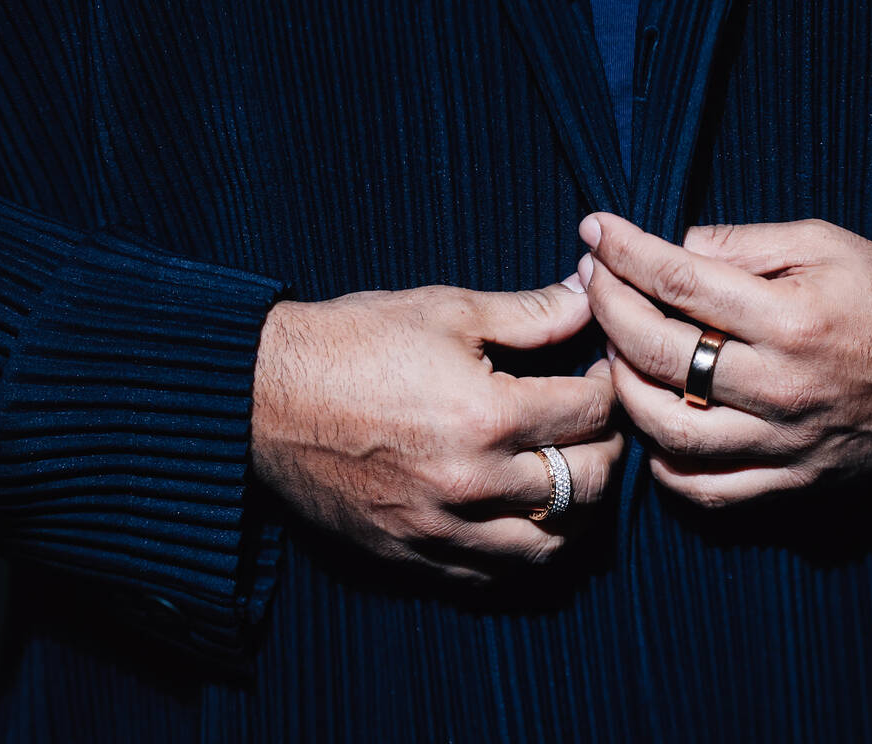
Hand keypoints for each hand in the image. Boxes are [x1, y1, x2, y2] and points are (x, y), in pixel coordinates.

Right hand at [251, 280, 621, 581]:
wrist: (263, 396)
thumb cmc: (353, 343)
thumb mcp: (447, 311)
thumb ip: (532, 312)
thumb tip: (593, 295)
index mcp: (488, 416)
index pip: (592, 412)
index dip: (608, 385)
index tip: (598, 373)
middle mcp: (473, 484)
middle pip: (588, 483)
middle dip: (606, 447)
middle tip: (594, 424)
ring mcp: (442, 529)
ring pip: (551, 544)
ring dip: (576, 509)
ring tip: (568, 473)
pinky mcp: (413, 555)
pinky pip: (493, 576)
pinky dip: (522, 550)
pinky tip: (523, 518)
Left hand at [579, 213, 871, 507]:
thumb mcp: (825, 243)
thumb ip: (742, 243)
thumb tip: (669, 247)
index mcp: (791, 319)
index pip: (679, 281)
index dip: (625, 252)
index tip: (595, 231)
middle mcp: (782, 387)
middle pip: (658, 354)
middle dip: (608, 310)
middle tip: (593, 283)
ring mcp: (785, 443)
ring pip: (668, 431)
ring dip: (622, 386)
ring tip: (615, 351)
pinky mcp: (794, 480)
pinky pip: (708, 489)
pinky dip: (666, 463)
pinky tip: (654, 426)